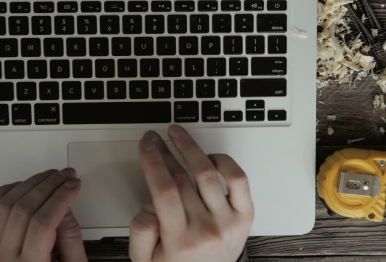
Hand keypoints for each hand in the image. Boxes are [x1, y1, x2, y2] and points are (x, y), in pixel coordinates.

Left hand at [0, 168, 87, 261]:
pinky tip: (19, 186)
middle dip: (49, 185)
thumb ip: (71, 237)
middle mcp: (4, 260)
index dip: (61, 197)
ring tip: (49, 177)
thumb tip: (65, 205)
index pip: (43, 221)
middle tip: (66, 175)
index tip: (74, 185)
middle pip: (23, 209)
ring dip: (29, 183)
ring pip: (3, 205)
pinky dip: (1, 193)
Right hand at [130, 125, 253, 261]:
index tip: (146, 146)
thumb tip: (150, 202)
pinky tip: (210, 157)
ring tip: (178, 136)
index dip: (153, 162)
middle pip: (182, 178)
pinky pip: (238, 180)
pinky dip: (225, 162)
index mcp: (180, 241)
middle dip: (165, 152)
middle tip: (155, 139)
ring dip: (190, 149)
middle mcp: (207, 230)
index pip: (164, 191)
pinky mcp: (244, 215)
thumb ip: (141, 231)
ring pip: (207, 174)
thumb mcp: (145, 259)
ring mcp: (228, 221)